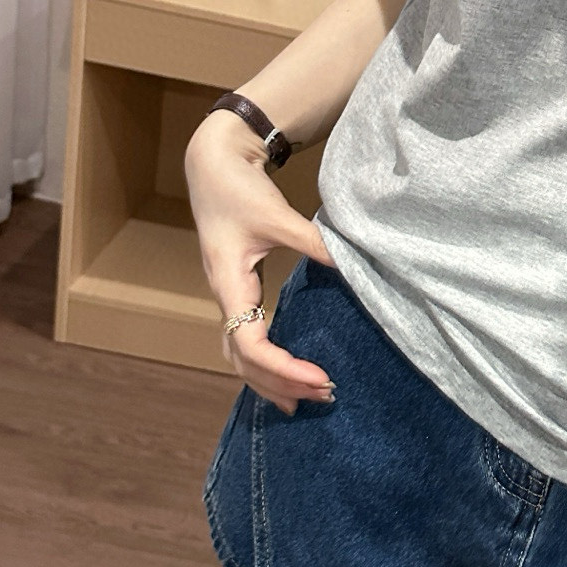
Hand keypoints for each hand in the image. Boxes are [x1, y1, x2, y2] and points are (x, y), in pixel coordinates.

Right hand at [184, 109, 335, 414]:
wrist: (212, 165)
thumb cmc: (239, 188)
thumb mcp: (278, 215)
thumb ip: (314, 242)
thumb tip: (354, 264)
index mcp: (228, 283)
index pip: (249, 343)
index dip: (281, 367)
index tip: (319, 376)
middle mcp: (223, 296)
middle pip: (242, 360)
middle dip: (280, 383)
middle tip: (324, 396)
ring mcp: (227, 296)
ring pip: (238, 355)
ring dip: (270, 380)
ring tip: (305, 401)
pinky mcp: (236, 292)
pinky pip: (243, 340)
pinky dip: (264, 365)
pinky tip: (286, 378)